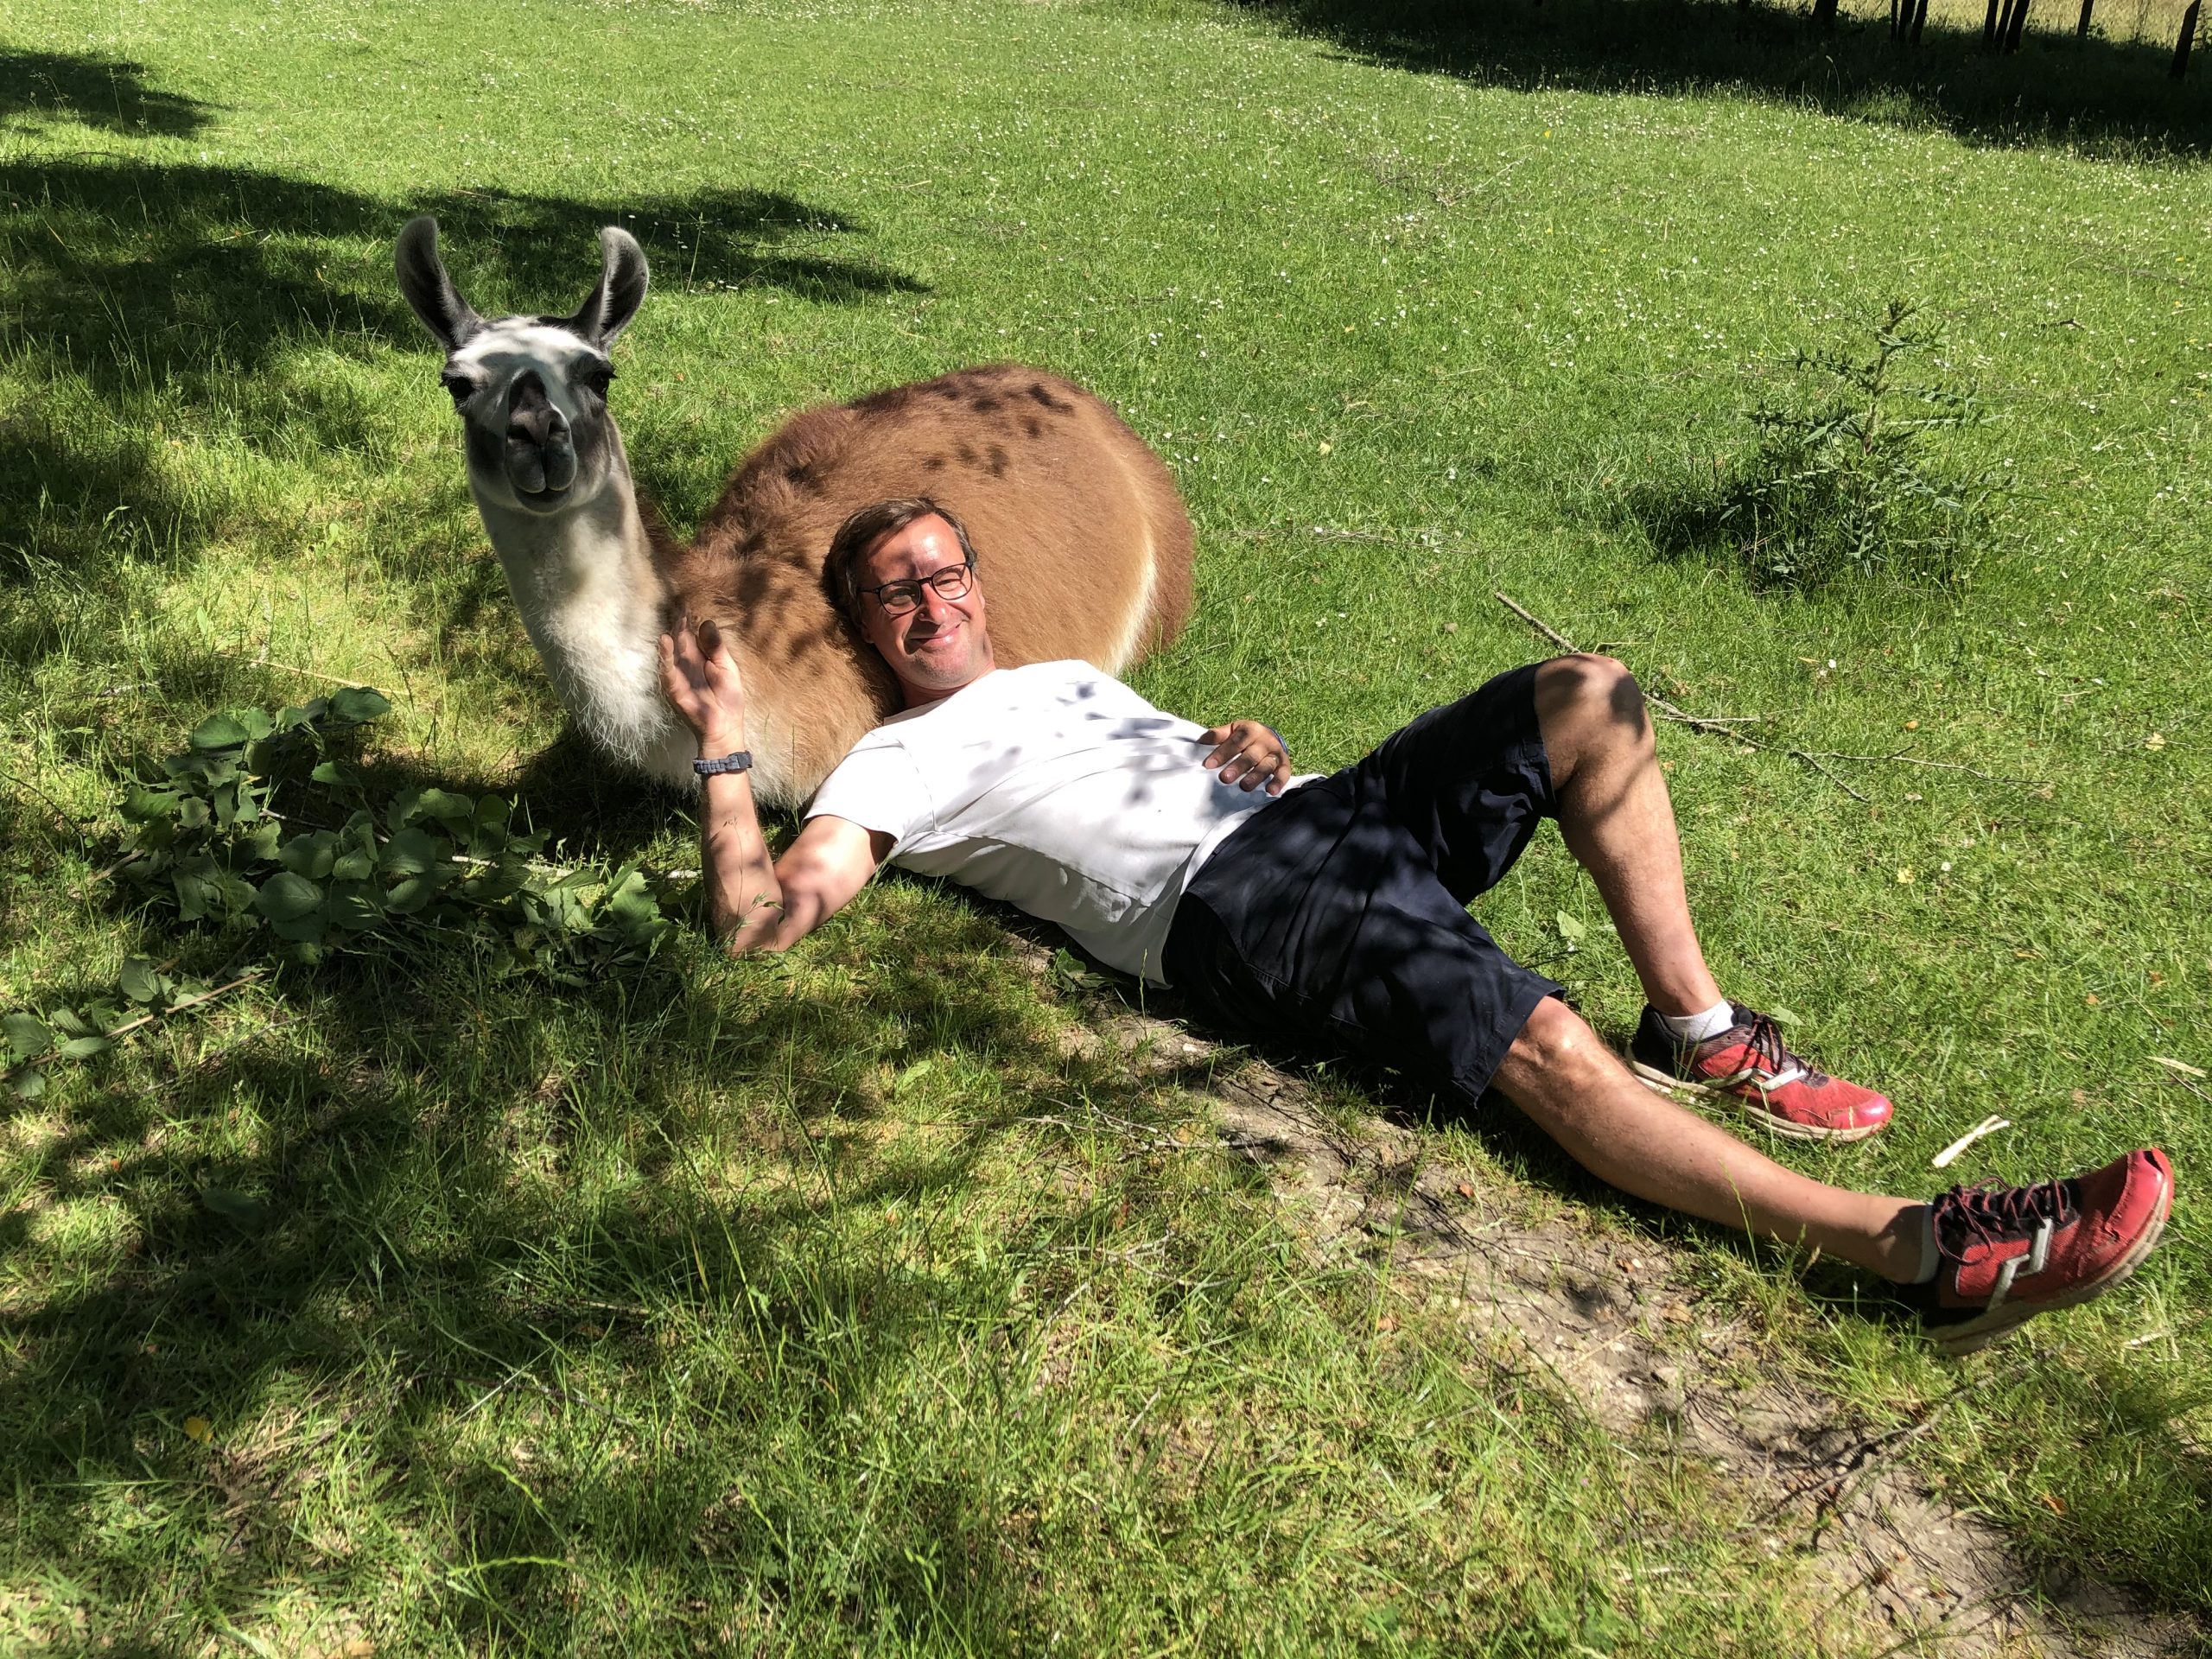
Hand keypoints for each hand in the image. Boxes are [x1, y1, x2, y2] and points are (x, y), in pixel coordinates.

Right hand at [658, 614, 746, 752]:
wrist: (724, 726)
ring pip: (674, 651)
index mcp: (702, 658)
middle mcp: (688, 664)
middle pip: (682, 640)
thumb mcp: (727, 668)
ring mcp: (680, 675)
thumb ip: (716, 647)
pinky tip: (664, 641)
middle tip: (680, 604)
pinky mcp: (674, 687)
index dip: (692, 621)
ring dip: (673, 635)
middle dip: (681, 624)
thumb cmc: (729, 699)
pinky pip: (668, 670)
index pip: (694, 636)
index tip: (689, 603)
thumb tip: (706, 622)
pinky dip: (665, 656)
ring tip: (675, 619)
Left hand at [1199, 719, 1291, 794]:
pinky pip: (1283, 774)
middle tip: (1225, 778)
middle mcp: (1265, 741)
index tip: (1209, 765)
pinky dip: (1278, 782)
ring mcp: (1276, 753)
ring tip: (1245, 787)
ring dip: (1256, 776)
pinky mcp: (1284, 765)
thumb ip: (1218, 735)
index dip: (1222, 753)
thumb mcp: (1233, 731)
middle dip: (1238, 767)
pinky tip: (1270, 791)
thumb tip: (1201, 741)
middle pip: (1251, 755)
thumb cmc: (1245, 737)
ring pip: (1266, 765)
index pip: (1236, 742)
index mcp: (1250, 730)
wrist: (1269, 737)